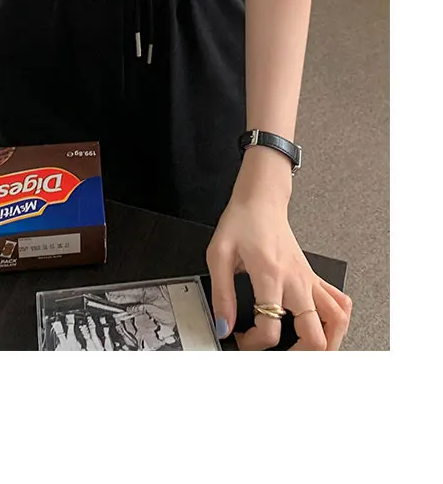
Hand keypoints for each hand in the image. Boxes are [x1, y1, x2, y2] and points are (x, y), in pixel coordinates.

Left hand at [207, 193, 351, 350]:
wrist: (261, 200)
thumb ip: (221, 294)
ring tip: (306, 351)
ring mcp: (308, 279)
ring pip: (337, 321)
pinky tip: (323, 328)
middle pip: (315, 335)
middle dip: (298, 357)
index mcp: (270, 276)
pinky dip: (337, 321)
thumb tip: (223, 326)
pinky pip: (339, 302)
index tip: (242, 339)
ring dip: (327, 343)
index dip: (253, 344)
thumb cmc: (242, 222)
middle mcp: (295, 280)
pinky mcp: (313, 276)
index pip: (270, 328)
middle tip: (280, 356)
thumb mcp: (218, 254)